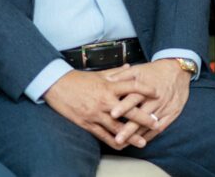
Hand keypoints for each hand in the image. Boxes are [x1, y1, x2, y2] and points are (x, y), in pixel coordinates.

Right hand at [43, 67, 158, 149]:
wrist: (57, 85)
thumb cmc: (80, 79)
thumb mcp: (100, 73)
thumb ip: (117, 72)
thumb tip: (131, 67)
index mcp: (109, 86)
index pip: (132, 87)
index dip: (145, 90)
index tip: (157, 94)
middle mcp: (104, 100)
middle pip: (128, 111)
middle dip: (143, 118)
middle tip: (156, 123)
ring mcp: (95, 113)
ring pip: (116, 127)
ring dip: (131, 135)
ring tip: (142, 142)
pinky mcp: (86, 123)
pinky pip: (101, 135)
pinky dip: (112, 141)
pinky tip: (121, 146)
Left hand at [106, 59, 190, 147]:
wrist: (178, 70)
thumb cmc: (156, 71)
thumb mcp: (139, 69)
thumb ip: (123, 75)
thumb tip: (107, 80)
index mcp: (145, 88)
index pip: (133, 98)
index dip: (123, 106)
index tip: (113, 114)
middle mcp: (155, 99)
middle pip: (140, 116)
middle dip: (129, 128)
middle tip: (118, 139)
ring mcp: (164, 108)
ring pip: (149, 124)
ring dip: (137, 135)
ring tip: (126, 144)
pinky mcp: (172, 113)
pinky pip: (160, 127)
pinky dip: (150, 135)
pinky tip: (140, 141)